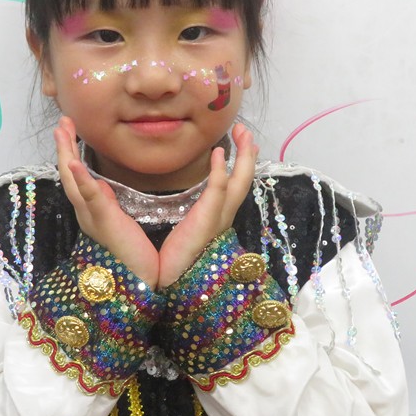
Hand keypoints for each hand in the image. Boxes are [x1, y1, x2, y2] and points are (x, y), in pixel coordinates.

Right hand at [53, 117, 159, 284]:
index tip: (69, 131)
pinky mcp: (105, 222)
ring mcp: (93, 217)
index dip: (70, 154)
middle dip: (64, 147)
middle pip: (69, 175)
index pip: (77, 178)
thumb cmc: (135, 257)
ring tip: (62, 131)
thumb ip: (108, 204)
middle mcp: (87, 213)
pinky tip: (72, 161)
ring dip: (66, 154)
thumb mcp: (119, 222)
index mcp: (92, 211)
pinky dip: (81, 178)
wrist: (139, 284)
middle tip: (62, 121)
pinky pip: (90, 197)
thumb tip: (102, 185)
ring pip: (73, 181)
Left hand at [156, 123, 257, 286]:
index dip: (239, 164)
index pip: (233, 186)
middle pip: (243, 181)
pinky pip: (217, 193)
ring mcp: (217, 220)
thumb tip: (183, 202)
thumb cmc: (171, 261)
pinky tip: (218, 153)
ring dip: (243, 157)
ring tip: (243, 133)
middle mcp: (222, 218)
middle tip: (245, 129)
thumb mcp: (183, 230)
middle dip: (247, 154)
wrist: (168, 286)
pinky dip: (220, 172)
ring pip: (238, 183)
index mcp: (215, 218)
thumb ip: (186, 214)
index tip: (238, 142)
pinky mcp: (206, 223)